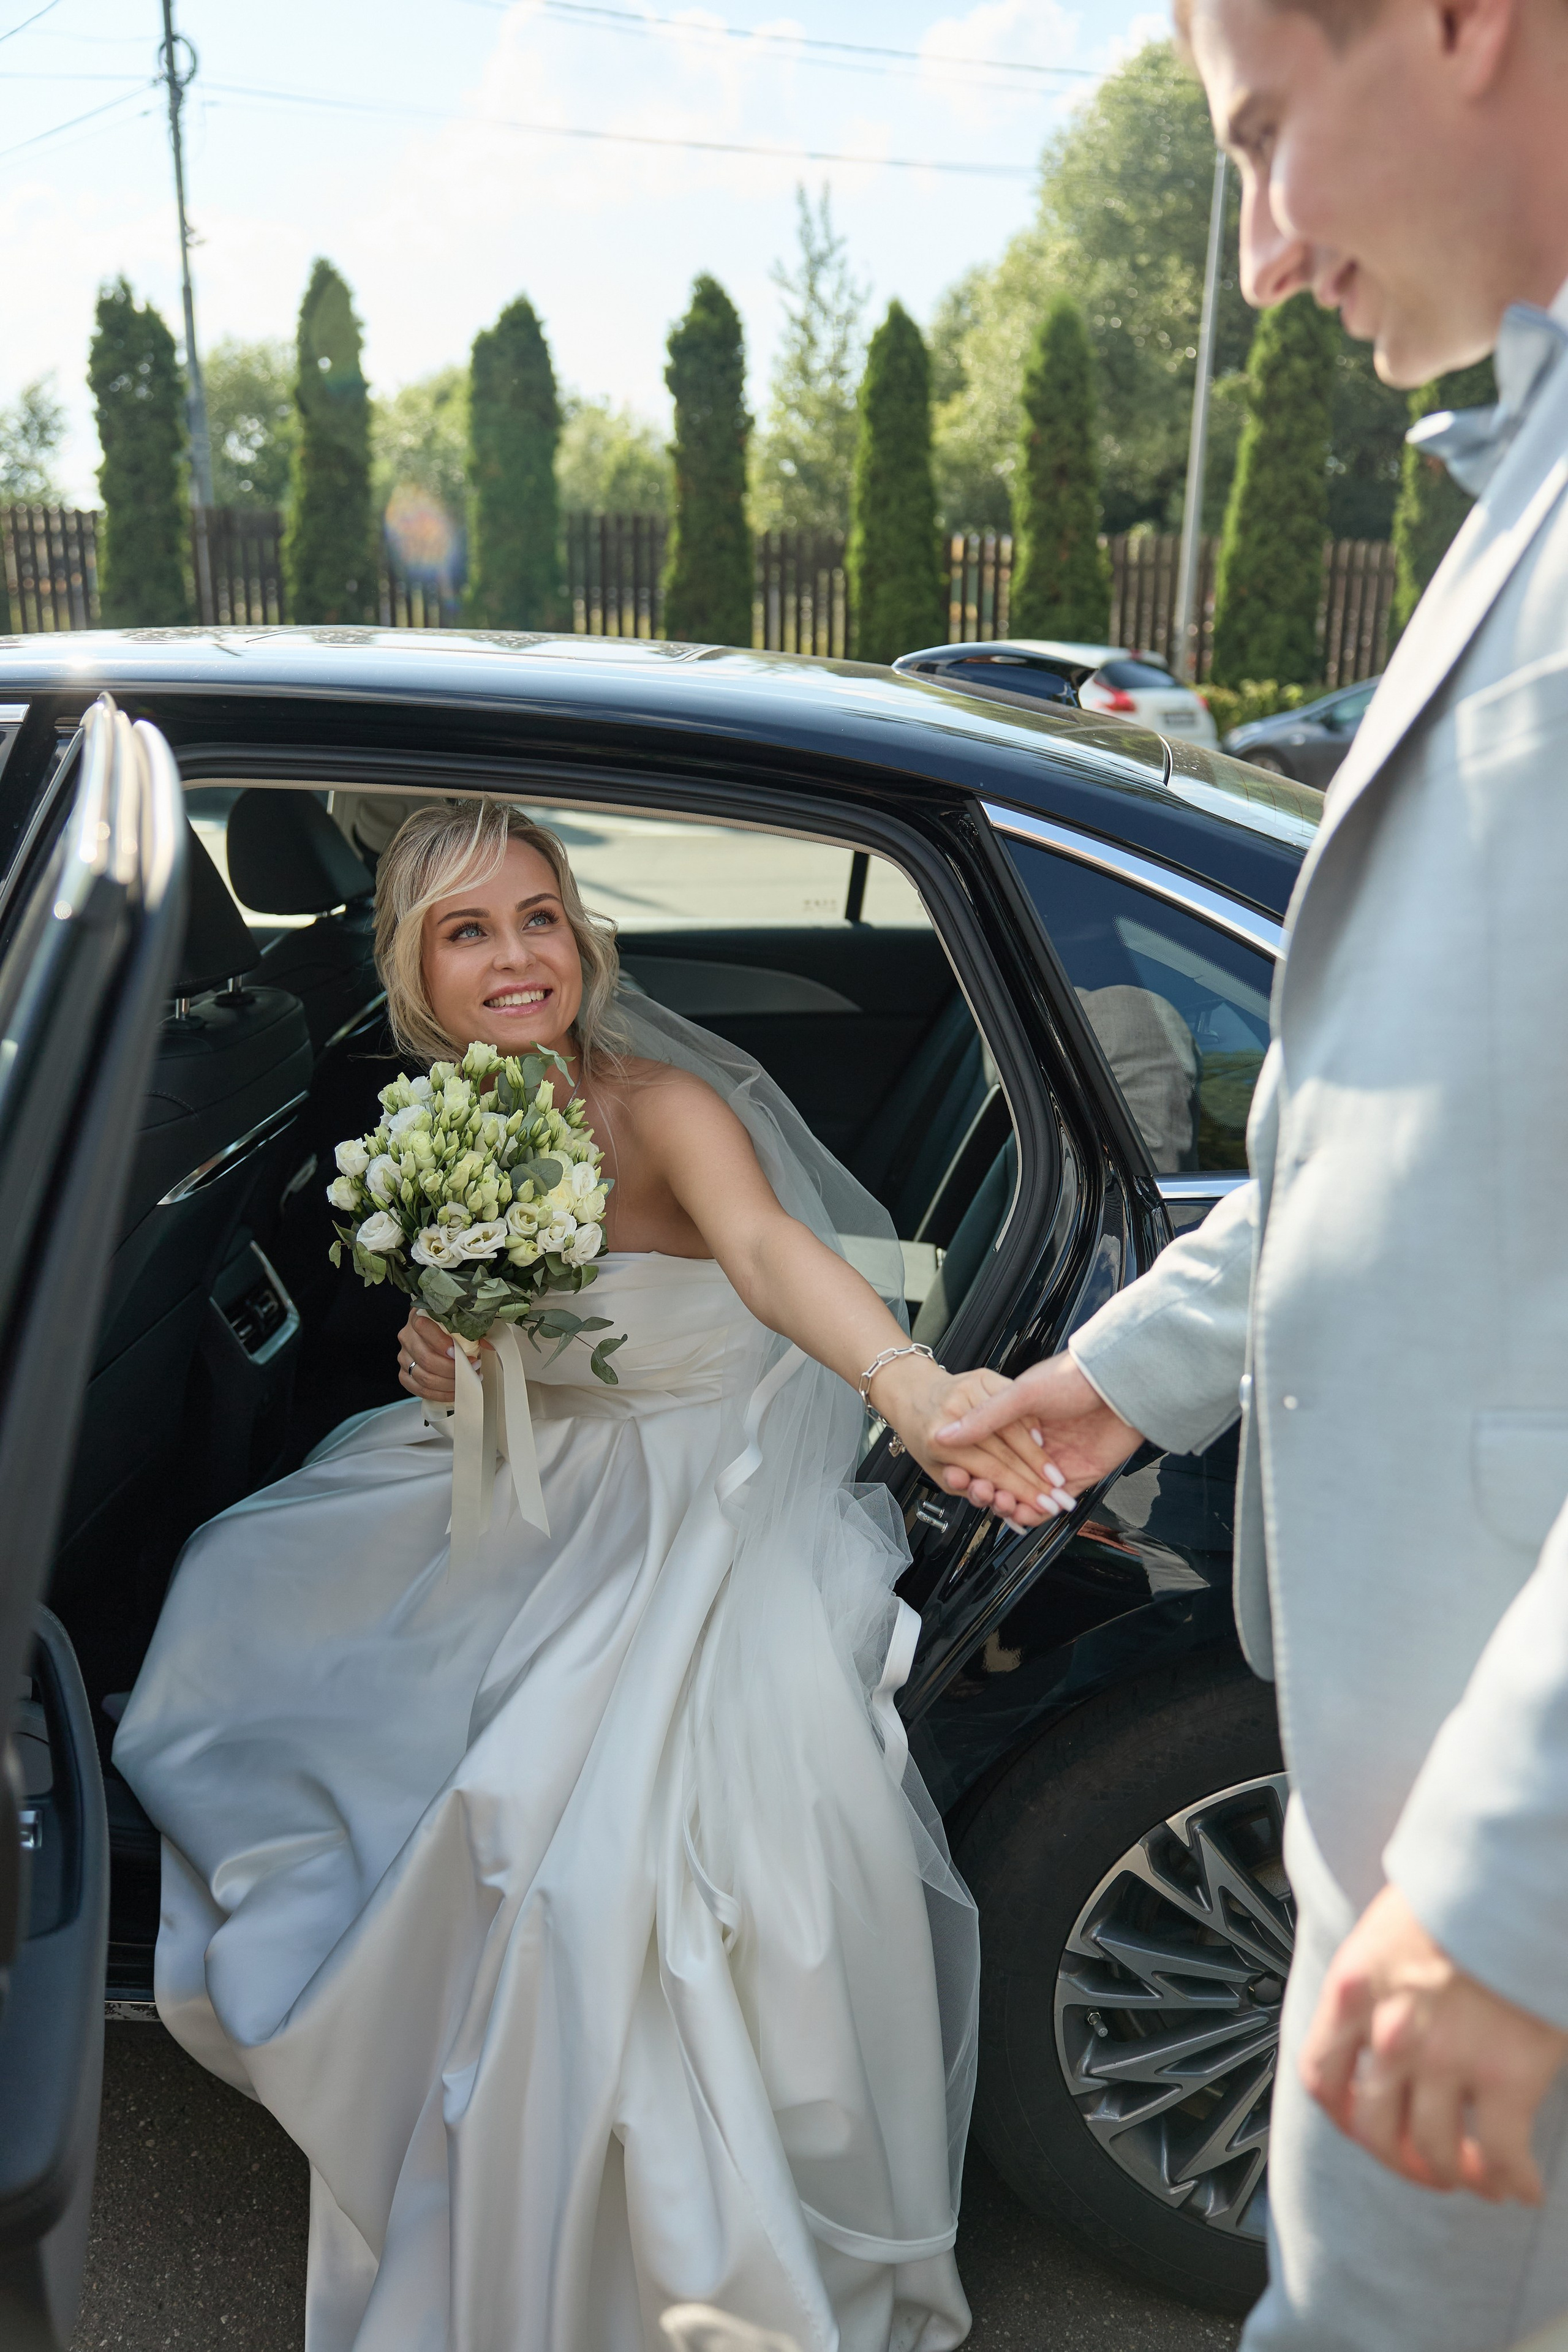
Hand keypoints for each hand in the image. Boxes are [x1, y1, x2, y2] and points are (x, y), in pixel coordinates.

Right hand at [397, 1310, 466, 1405]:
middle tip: (472, 1369)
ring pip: (424, 1377)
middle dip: (452, 1369)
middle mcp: (407, 1337)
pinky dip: (440, 1394)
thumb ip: (472, 1328)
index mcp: (418, 1318)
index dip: (441, 1343)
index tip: (459, 1352)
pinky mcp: (404, 1375)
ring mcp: (404, 1357)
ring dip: (449, 1383)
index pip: (423, 1328)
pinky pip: (419, 1390)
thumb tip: (487, 1345)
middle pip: (426, 1359)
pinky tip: (455, 1391)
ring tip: (467, 1380)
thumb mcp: (459, 1320)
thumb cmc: (448, 1326)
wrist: (432, 1332)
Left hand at [872, 1357, 1062, 1528]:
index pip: (991, 1469)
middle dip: (1036, 1479)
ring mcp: (969, 1391)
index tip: (1041, 1506)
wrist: (911, 1392)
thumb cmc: (923, 1435)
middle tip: (1057, 1498)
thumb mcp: (936, 1470)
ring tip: (1056, 1477)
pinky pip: (1016, 1405)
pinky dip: (1031, 1424)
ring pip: (1015, 1426)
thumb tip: (996, 1499)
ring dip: (1039, 1455)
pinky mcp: (983, 1376)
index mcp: (938, 1440)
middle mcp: (954, 1412)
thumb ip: (966, 1487)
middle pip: (1006, 1450)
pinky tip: (1042, 1442)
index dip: (1021, 1491)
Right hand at [932, 1352, 1141, 1520]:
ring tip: (1002, 1504)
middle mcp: (1034, 1445)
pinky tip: (1022, 1515)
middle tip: (980, 1493)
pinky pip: (1049, 1504)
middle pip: (1003, 1478)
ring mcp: (1054, 1464)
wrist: (1122, 1386)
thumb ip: (985, 1418)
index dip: (970, 1468)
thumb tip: (945, 1434)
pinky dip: (1034, 1514)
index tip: (958, 1478)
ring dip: (1009, 1505)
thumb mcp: (1022, 1394)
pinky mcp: (1076, 1479)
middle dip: (988, 1490)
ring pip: (1024, 1495)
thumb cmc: (1074, 1379)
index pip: (986, 1453)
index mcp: (1016, 1421)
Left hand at [1300, 1883, 1567, 2202]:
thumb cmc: (1457, 1894)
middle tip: (1425, 2165)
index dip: (1341, 2115)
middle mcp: (1390, 2032)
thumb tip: (1374, 2029)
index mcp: (1353, 1991)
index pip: (1321, 2076)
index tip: (1361, 2126)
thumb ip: (1372, 1986)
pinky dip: (1512, 2180)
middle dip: (1399, 2160)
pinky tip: (1522, 2185)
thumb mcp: (1383, 1933)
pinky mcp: (1507, 2075)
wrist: (1514, 1877)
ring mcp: (1447, 2058)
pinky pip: (1502, 2154)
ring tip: (1478, 2176)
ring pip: (1435, 2152)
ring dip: (1457, 2175)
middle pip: (1375, 2129)